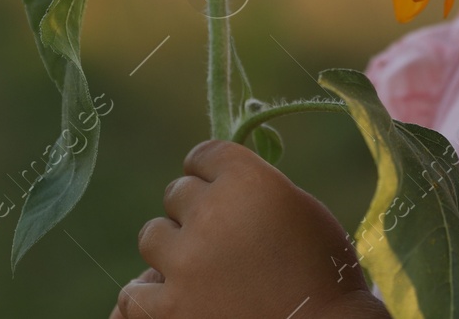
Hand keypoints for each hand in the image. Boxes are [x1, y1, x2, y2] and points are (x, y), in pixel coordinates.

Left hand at [109, 137, 383, 318]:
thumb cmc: (324, 273)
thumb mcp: (300, 210)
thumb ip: (255, 188)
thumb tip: (218, 183)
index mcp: (248, 180)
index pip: (204, 154)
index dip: (210, 171)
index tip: (214, 186)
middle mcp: (211, 213)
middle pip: (177, 192)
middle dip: (195, 210)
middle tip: (219, 236)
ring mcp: (185, 263)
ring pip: (152, 235)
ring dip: (172, 248)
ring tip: (198, 268)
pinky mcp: (169, 309)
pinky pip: (134, 292)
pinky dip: (151, 296)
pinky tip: (174, 299)